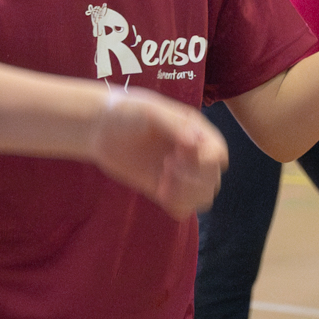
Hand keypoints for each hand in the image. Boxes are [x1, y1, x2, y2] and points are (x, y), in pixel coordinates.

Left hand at [88, 86, 227, 217]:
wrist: (100, 127)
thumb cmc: (126, 112)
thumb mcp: (151, 112)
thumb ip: (175, 126)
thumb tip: (195, 144)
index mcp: (197, 131)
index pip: (218, 153)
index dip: (203, 160)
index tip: (176, 153)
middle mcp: (193, 153)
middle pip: (213, 178)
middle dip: (193, 178)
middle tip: (166, 167)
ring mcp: (179, 173)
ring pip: (203, 196)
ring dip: (187, 194)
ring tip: (163, 184)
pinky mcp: (164, 188)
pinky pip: (184, 207)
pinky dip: (177, 205)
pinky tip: (159, 193)